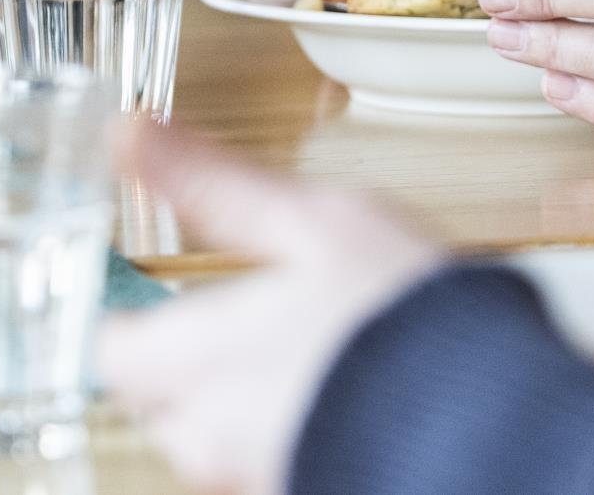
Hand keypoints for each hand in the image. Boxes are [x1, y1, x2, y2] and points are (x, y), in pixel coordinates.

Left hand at [99, 123, 442, 494]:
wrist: (485, 415)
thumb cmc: (400, 319)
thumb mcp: (311, 220)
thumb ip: (215, 183)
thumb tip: (132, 133)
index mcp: (192, 360)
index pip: (108, 351)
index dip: (133, 315)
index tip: (164, 291)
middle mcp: (208, 434)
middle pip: (158, 399)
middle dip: (190, 359)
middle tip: (250, 313)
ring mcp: (255, 474)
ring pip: (216, 433)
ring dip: (244, 393)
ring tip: (312, 347)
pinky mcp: (304, 486)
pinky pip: (271, 455)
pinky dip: (293, 421)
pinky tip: (345, 387)